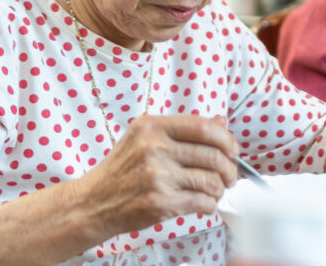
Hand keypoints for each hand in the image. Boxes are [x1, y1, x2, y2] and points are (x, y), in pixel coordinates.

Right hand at [76, 115, 237, 235]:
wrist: (92, 202)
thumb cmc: (122, 170)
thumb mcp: (144, 138)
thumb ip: (183, 129)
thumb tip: (221, 120)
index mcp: (152, 126)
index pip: (204, 127)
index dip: (226, 139)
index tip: (233, 149)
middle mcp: (154, 148)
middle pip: (213, 155)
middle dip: (229, 168)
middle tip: (230, 175)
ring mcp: (156, 176)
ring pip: (210, 180)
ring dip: (220, 188)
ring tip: (216, 190)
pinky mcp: (159, 202)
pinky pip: (201, 201)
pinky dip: (210, 204)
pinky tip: (205, 203)